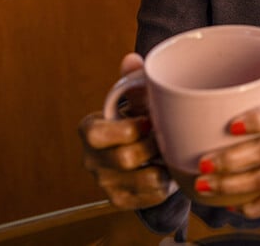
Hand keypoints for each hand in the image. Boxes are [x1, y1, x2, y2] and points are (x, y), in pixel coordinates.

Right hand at [79, 53, 177, 209]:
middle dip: (152, 147)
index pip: (97, 134)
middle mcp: (92, 159)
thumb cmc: (138, 120)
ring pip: (143, 179)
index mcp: (90, 130)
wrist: (141, 154)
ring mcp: (105, 182)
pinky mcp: (120, 200)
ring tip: (169, 152)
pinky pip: (151, 195)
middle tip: (167, 137)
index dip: (127, 129)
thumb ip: (133, 82)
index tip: (149, 122)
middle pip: (125, 158)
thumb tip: (132, 59)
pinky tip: (167, 169)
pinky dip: (167, 182)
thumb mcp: (135, 101)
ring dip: (163, 165)